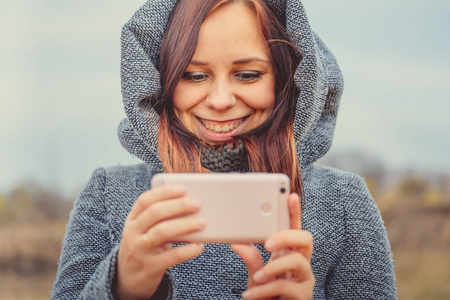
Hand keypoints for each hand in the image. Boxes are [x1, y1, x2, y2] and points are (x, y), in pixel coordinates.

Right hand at [114, 185, 205, 299]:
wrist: (127, 279)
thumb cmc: (144, 247)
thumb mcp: (143, 230)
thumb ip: (160, 218)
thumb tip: (191, 206)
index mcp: (132, 220)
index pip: (145, 201)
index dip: (164, 192)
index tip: (182, 189)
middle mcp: (133, 233)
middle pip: (154, 213)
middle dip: (178, 206)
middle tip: (197, 204)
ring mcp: (140, 251)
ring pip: (162, 232)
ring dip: (185, 225)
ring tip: (202, 222)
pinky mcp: (150, 268)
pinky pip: (172, 256)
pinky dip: (188, 250)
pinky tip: (199, 246)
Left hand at [231, 193, 314, 299]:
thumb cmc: (267, 296)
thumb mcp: (256, 276)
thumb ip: (251, 259)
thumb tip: (237, 242)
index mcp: (289, 253)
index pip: (295, 228)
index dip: (295, 212)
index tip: (291, 195)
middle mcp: (301, 263)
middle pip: (305, 239)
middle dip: (287, 236)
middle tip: (267, 243)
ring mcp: (304, 280)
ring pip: (297, 261)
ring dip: (274, 267)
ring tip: (256, 277)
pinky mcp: (303, 296)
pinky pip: (285, 287)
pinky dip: (265, 290)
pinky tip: (250, 295)